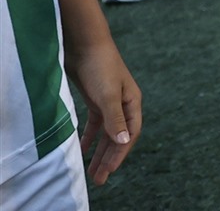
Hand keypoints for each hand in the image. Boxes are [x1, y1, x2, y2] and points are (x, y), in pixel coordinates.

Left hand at [69, 39, 139, 184]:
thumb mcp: (108, 95)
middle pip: (118, 137)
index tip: (109, 170)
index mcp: (133, 103)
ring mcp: (110, 102)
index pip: (131, 134)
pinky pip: (95, 125)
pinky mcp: (96, 99)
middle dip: (109, 158)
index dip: (121, 153)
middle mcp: (124, 104)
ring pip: (106, 133)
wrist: (85, 44)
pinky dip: (89, 138)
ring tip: (91, 170)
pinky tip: (82, 149)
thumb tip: (124, 143)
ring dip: (99, 151)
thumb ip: (115, 120)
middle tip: (99, 179)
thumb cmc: (100, 67)